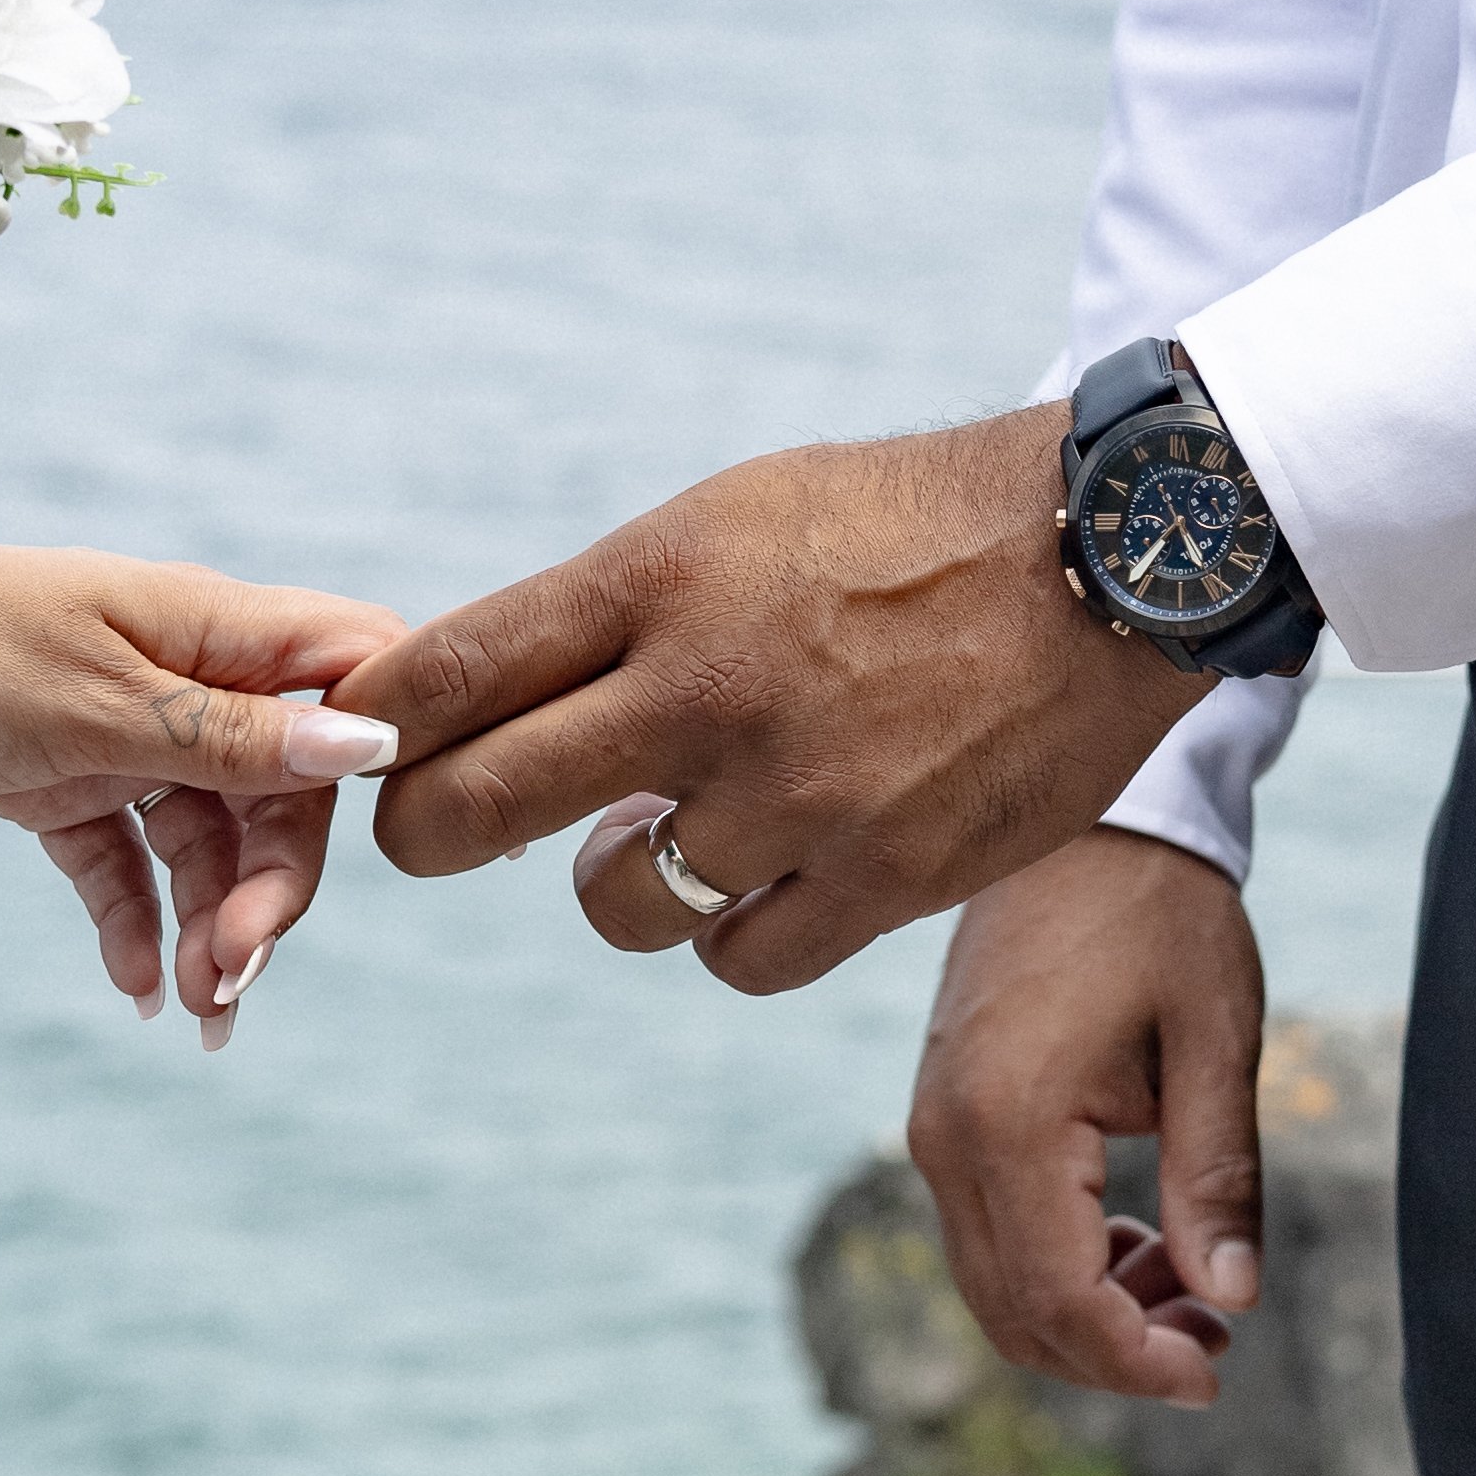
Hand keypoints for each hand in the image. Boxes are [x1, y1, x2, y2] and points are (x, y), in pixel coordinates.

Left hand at [0, 400, 403, 1034]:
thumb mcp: (100, 709)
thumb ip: (234, 738)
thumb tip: (369, 746)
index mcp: (212, 627)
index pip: (353, 672)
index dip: (389, 750)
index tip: (402, 847)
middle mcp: (180, 672)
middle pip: (283, 786)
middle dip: (274, 886)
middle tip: (237, 977)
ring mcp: (119, 724)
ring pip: (204, 835)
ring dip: (210, 921)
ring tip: (198, 1014)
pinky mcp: (54, 772)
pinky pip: (122, 856)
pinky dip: (134, 919)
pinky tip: (135, 990)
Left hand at [341, 407, 1202, 989]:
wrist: (1112, 554)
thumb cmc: (902, 527)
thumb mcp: (737, 516)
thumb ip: (613, 607)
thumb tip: (480, 701)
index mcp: (660, 574)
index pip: (446, 672)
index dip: (377, 728)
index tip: (363, 746)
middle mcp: (707, 686)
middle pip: (472, 807)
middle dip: (425, 831)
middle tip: (433, 830)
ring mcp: (795, 794)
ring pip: (610, 905)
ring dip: (617, 883)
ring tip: (668, 831)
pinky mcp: (882, 877)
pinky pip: (736, 959)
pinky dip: (728, 935)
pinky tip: (760, 880)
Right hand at [906, 826, 1264, 1406]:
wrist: (1090, 824)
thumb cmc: (1161, 917)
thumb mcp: (1215, 1044)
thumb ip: (1217, 1179)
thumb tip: (1230, 1300)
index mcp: (1009, 1121)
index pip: (1059, 1298)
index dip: (1137, 1360)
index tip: (1218, 1367)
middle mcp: (946, 1136)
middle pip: (1013, 1312)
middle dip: (1115, 1353)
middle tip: (1217, 1337)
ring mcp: (932, 1125)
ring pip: (992, 1283)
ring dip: (1087, 1316)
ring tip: (1190, 1286)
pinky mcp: (941, 1113)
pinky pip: (983, 1234)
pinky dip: (1055, 1268)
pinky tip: (1133, 1240)